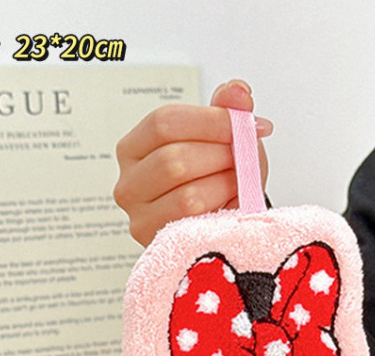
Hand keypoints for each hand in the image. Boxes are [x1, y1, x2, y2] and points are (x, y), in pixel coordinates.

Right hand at [113, 79, 272, 246]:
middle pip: (174, 159)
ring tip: (240, 182)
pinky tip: (233, 204)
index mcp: (134, 148)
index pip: (164, 122)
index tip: (244, 123)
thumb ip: (227, 110)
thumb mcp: (223, 139)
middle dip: (220, 156)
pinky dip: (222, 211)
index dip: (210, 120)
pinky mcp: (158, 245)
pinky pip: (196, 225)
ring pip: (188, 196)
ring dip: (225, 186)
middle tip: (246, 157)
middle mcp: (129, 183)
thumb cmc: (215, 179)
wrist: (219, 224)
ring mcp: (140, 217)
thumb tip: (238, 91)